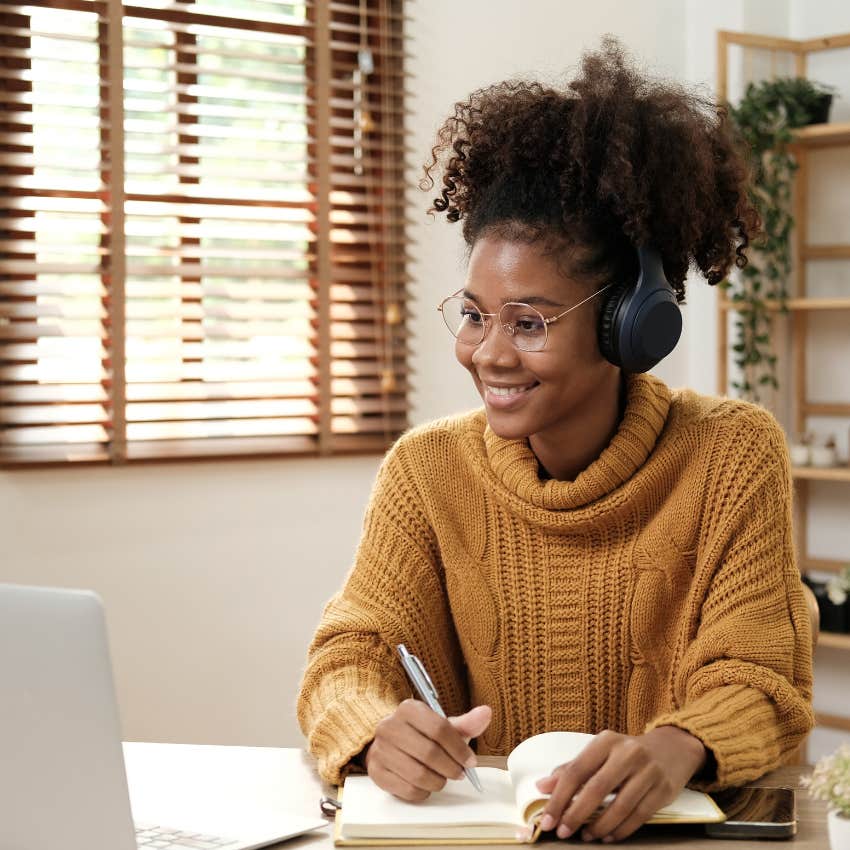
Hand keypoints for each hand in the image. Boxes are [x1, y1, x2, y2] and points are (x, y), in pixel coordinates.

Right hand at [364, 700, 490, 800]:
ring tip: (442, 778)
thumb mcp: (441, 725)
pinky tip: (425, 785)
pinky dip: (422, 792)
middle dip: (451, 768)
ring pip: (418, 775)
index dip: (459, 749)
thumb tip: (486, 713)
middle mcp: (389, 726)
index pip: (439, 729)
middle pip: (429, 753)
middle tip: (458, 773)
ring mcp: (380, 749)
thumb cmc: (420, 734)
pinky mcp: (375, 772)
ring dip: (438, 782)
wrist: (389, 743)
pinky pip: (406, 790)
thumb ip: (465, 723)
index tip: (470, 761)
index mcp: (408, 709)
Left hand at [535, 726, 705, 842]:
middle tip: (563, 832)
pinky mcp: (663, 790)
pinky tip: (608, 836)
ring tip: (585, 836)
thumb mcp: (600, 752)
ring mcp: (648, 771)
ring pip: (619, 806)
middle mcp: (628, 753)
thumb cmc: (627, 752)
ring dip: (599, 826)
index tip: (548, 819)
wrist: (672, 748)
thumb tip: (542, 787)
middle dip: (576, 814)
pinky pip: (639, 816)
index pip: (576, 770)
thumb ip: (572, 769)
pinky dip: (621, 830)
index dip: (559, 797)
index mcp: (606, 741)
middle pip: (596, 789)